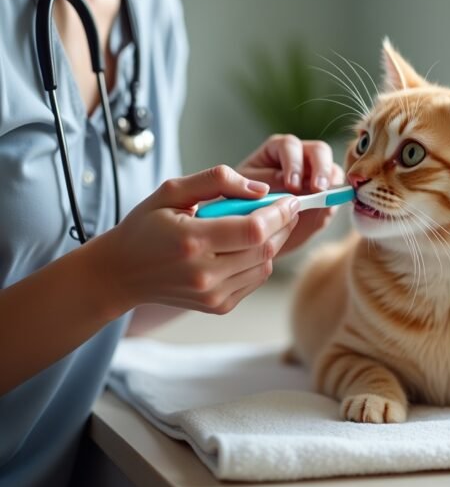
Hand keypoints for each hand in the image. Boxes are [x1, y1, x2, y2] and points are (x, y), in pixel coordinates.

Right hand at [94, 165, 299, 315]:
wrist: (122, 273)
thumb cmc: (146, 226)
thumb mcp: (172, 190)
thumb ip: (217, 180)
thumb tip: (261, 189)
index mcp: (192, 241)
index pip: (253, 229)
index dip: (279, 212)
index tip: (290, 198)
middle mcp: (204, 274)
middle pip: (265, 247)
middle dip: (283, 224)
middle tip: (284, 207)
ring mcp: (213, 295)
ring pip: (265, 264)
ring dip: (273, 241)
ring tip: (263, 223)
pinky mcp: (219, 306)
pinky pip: (256, 279)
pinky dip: (260, 259)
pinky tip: (245, 245)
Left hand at [237, 135, 345, 254]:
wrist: (253, 230)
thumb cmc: (243, 203)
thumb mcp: (247, 192)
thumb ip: (267, 184)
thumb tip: (291, 187)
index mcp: (276, 150)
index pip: (290, 146)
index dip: (293, 163)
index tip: (291, 185)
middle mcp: (299, 158)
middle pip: (319, 151)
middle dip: (320, 168)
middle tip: (317, 189)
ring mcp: (315, 175)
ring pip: (332, 169)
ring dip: (331, 183)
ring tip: (324, 200)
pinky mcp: (324, 194)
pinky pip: (337, 192)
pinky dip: (334, 200)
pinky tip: (325, 210)